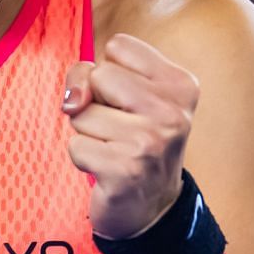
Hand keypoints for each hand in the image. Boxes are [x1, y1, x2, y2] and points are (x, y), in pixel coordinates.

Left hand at [62, 33, 200, 239]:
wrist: (151, 208)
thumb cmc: (134, 140)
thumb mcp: (124, 96)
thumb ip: (91, 75)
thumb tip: (73, 101)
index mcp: (181, 84)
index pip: (118, 46)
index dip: (111, 74)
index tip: (130, 101)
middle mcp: (172, 112)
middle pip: (99, 75)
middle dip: (97, 102)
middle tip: (120, 128)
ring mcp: (150, 142)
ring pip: (82, 112)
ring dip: (88, 133)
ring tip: (114, 148)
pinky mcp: (125, 170)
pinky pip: (75, 146)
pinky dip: (83, 159)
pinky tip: (107, 169)